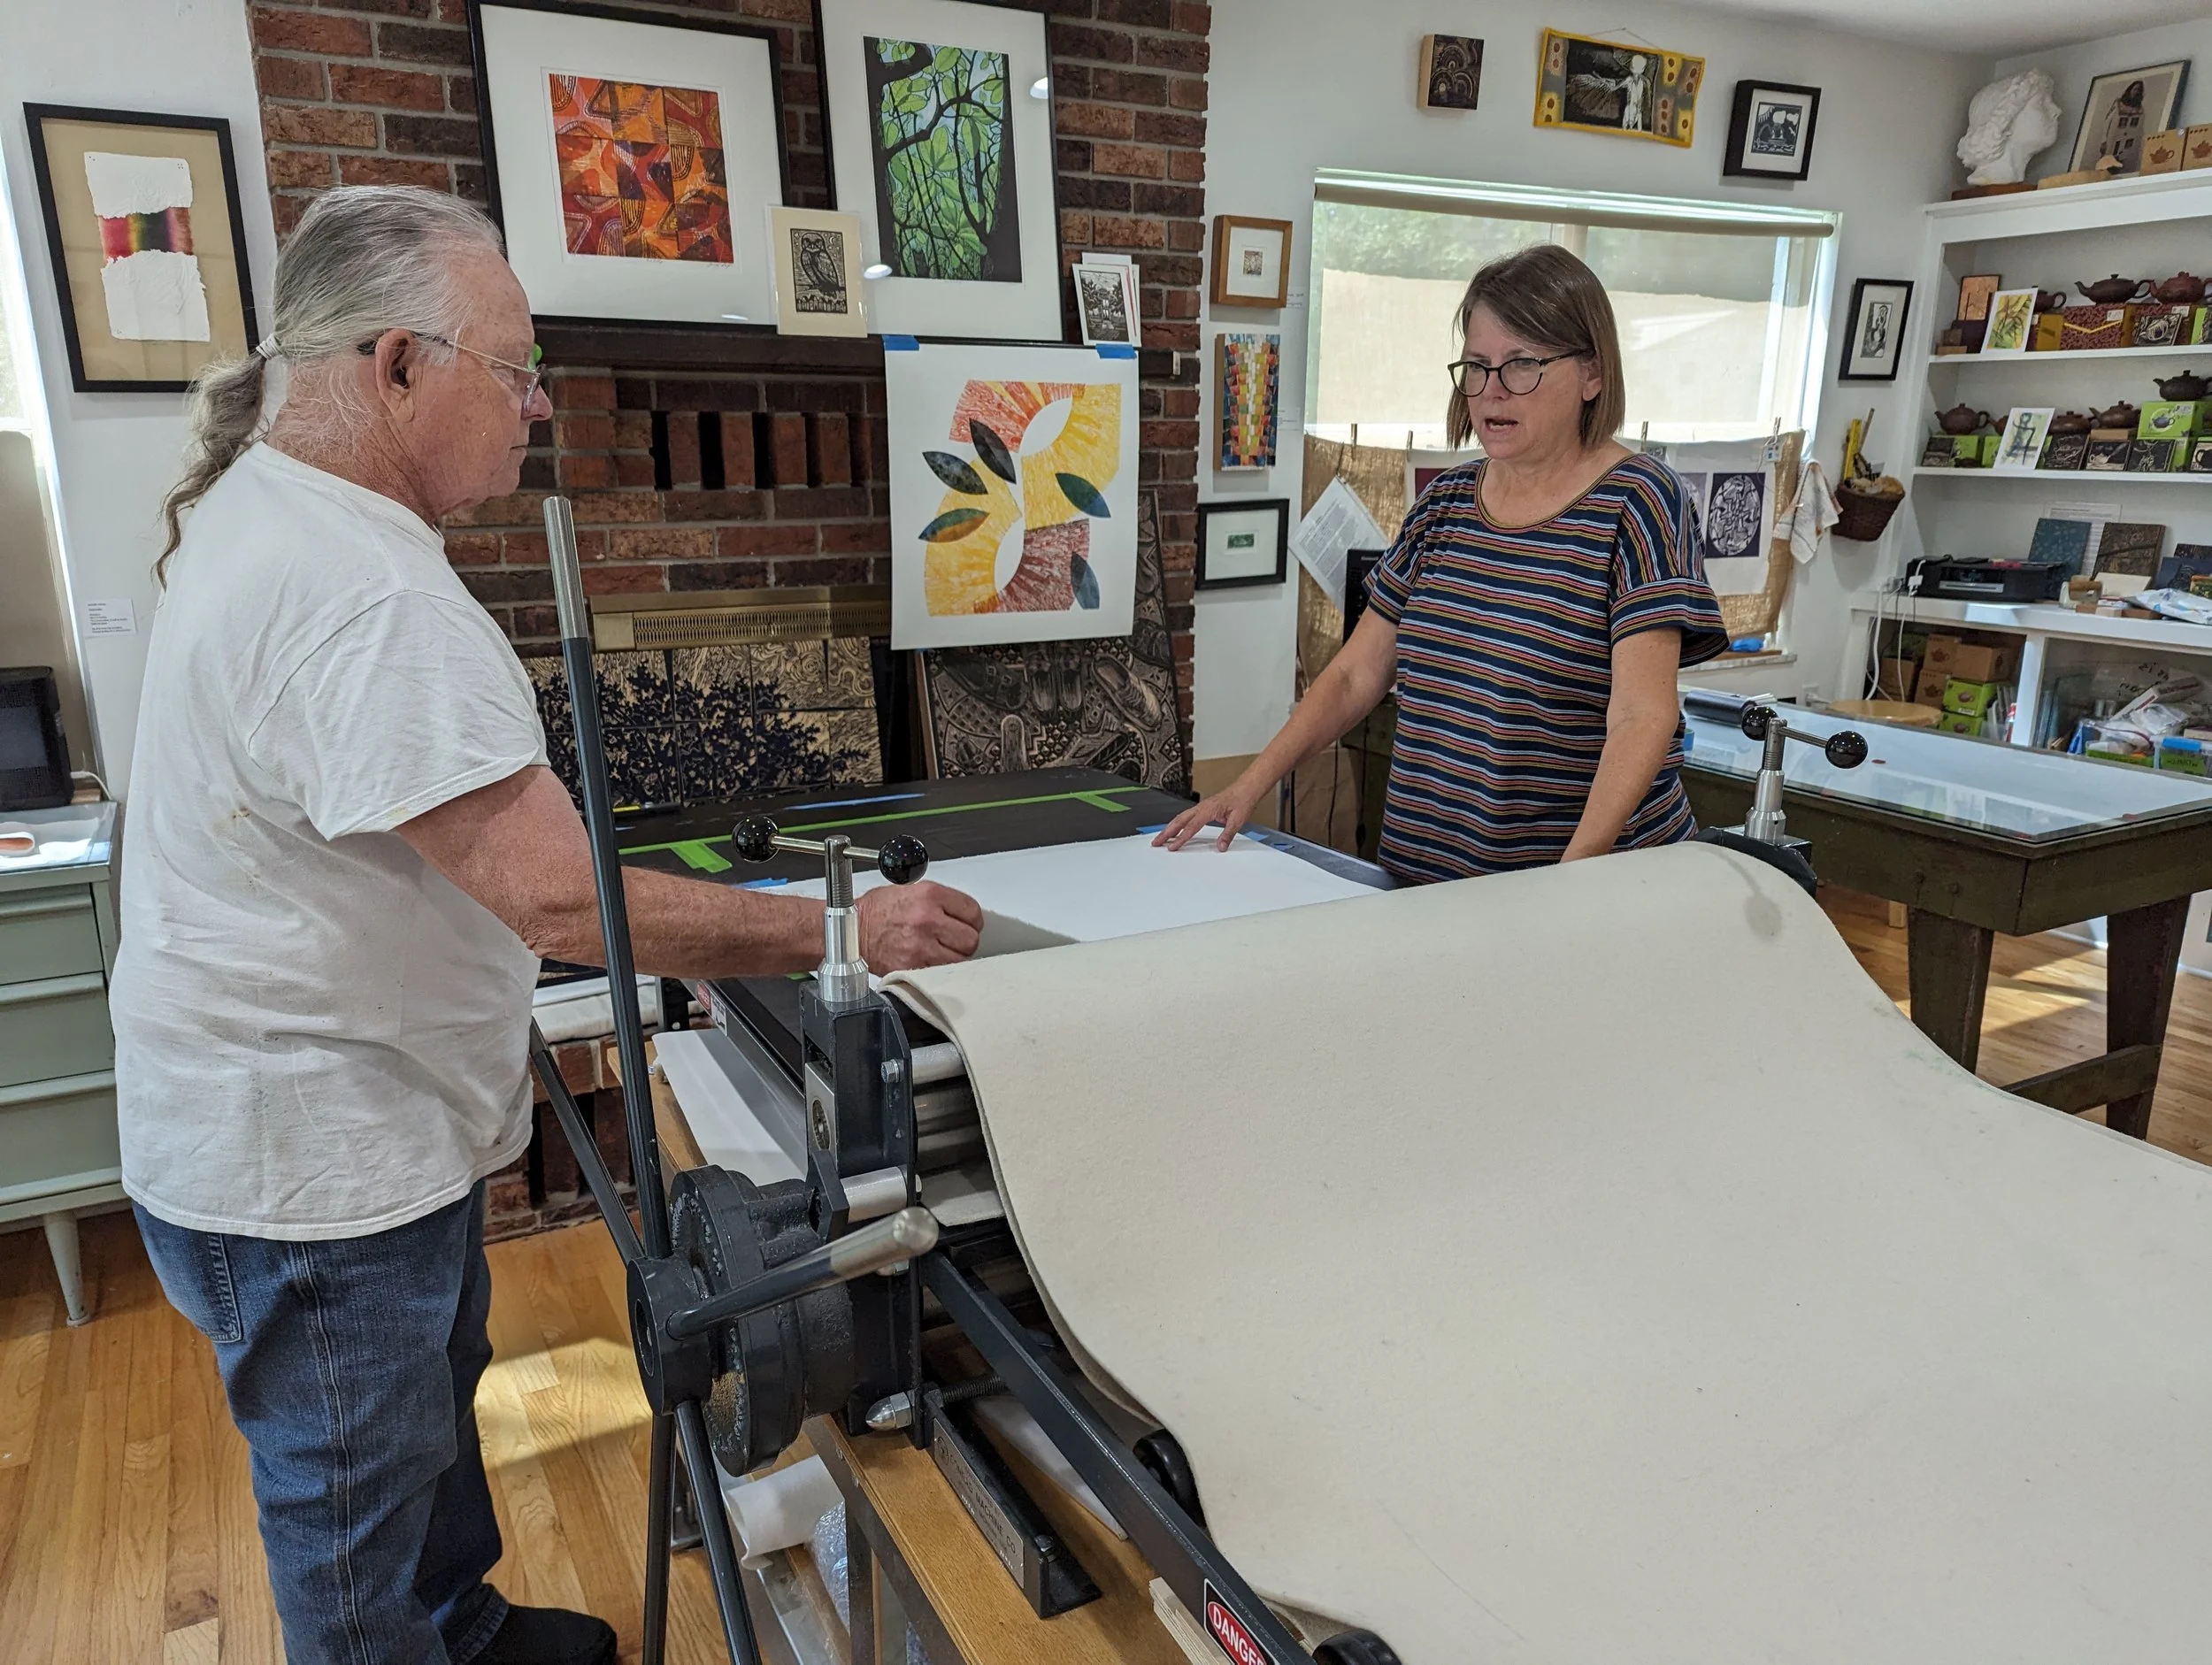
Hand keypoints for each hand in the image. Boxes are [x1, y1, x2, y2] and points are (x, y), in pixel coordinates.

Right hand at [857, 881, 982, 969]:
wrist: (852, 930)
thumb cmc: (876, 911)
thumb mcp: (910, 889)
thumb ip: (939, 900)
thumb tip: (960, 912)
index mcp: (930, 895)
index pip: (972, 912)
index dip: (972, 920)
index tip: (968, 924)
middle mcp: (928, 919)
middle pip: (970, 939)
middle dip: (964, 940)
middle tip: (954, 939)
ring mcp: (922, 946)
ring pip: (960, 959)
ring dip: (954, 957)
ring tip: (941, 950)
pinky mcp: (914, 966)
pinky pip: (941, 972)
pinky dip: (939, 969)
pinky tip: (931, 960)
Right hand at [1152, 781, 1262, 851]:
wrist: (1246, 789)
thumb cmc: (1242, 800)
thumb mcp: (1238, 820)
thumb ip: (1228, 834)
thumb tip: (1221, 847)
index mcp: (1208, 809)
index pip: (1191, 827)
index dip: (1181, 838)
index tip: (1172, 847)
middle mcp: (1201, 807)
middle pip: (1179, 821)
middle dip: (1166, 832)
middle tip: (1156, 842)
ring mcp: (1201, 807)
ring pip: (1180, 818)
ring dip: (1169, 828)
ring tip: (1160, 838)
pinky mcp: (1203, 808)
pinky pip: (1186, 816)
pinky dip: (1177, 823)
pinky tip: (1174, 829)